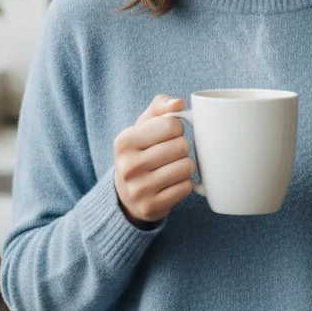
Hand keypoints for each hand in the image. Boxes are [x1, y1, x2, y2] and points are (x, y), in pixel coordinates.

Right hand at [113, 95, 194, 227]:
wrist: (127, 195)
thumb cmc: (140, 152)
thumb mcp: (143, 127)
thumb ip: (160, 108)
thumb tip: (178, 103)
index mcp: (124, 141)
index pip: (171, 124)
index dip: (176, 128)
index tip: (168, 135)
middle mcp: (128, 166)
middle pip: (181, 146)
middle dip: (181, 147)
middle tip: (171, 154)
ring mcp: (139, 189)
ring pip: (186, 167)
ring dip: (185, 166)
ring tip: (172, 168)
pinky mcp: (151, 207)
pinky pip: (186, 187)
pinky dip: (184, 184)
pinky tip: (171, 184)